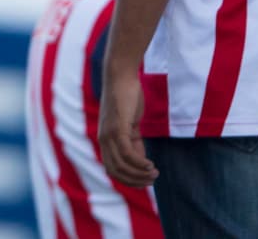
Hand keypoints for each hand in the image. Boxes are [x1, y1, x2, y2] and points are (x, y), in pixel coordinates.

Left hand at [98, 70, 158, 186]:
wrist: (121, 75)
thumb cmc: (127, 97)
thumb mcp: (130, 123)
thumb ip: (133, 141)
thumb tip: (140, 161)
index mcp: (105, 139)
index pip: (112, 169)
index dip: (128, 179)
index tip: (144, 181)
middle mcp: (103, 139)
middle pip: (115, 171)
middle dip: (134, 180)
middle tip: (152, 180)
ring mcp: (109, 134)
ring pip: (122, 165)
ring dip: (139, 174)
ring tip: (154, 173)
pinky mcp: (117, 128)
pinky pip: (127, 154)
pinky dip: (139, 163)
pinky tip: (150, 165)